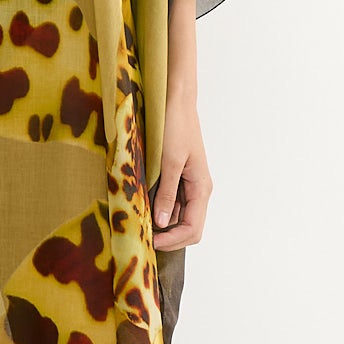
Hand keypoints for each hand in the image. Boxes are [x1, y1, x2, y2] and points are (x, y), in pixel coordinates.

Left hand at [151, 95, 210, 249]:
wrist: (175, 102)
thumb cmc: (175, 127)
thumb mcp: (169, 162)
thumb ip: (167, 194)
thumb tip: (163, 223)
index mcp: (201, 188)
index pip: (193, 229)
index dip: (173, 240)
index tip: (150, 241)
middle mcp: (198, 190)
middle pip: (189, 228)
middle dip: (169, 237)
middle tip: (144, 236)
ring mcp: (188, 185)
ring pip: (179, 217)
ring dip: (162, 224)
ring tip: (141, 223)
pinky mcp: (178, 178)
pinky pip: (171, 203)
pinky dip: (159, 209)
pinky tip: (144, 207)